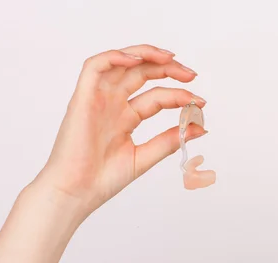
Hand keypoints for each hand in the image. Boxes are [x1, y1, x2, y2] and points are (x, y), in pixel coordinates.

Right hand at [33, 44, 207, 219]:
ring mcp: (97, 99)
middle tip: (191, 75)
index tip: (200, 103)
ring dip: (146, 55)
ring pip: (121, 63)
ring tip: (171, 59)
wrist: (77, 192)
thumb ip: (170, 140)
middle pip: (142, 74)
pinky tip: (138, 61)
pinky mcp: (82, 98)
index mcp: (125, 118)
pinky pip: (95, 66)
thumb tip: (199, 127)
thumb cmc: (102, 179)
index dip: (179, 95)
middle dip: (168, 69)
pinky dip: (116, 57)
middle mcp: (112, 104)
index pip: (157, 97)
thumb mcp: (146, 156)